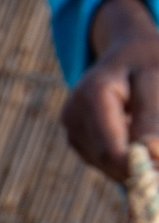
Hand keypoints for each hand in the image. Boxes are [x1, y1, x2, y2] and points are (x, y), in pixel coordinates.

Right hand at [61, 0, 158, 183]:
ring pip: (107, 165)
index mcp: (92, 96)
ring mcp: (72, 128)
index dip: (139, 169)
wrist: (128, 52)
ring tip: (152, 141)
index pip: (111, 150)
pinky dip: (127, 159)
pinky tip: (138, 139)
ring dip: (134, 164)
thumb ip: (153, 116)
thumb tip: (151, 154)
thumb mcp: (157, 79)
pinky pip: (105, 162)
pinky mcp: (77, 138)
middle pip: (108, 161)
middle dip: (140, 169)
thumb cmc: (148, 62)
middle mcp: (74, 114)